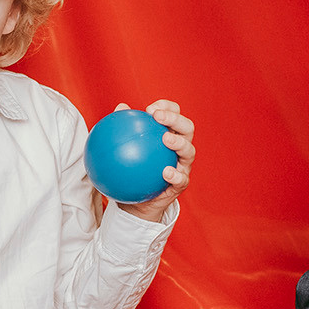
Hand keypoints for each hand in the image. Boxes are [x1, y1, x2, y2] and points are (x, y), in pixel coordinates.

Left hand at [113, 99, 193, 223]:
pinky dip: (175, 174)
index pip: (174, 114)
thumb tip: (119, 108)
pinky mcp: (181, 183)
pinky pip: (181, 179)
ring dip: (179, 142)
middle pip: (187, 127)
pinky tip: (165, 172)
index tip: (150, 108)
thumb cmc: (133, 169)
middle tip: (157, 116)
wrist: (138, 200)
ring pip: (189, 151)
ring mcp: (183, 165)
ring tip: (166, 138)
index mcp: (170, 134)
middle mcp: (181, 147)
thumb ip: (125, 129)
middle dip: (175, 118)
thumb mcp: (126, 149)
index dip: (167, 107)